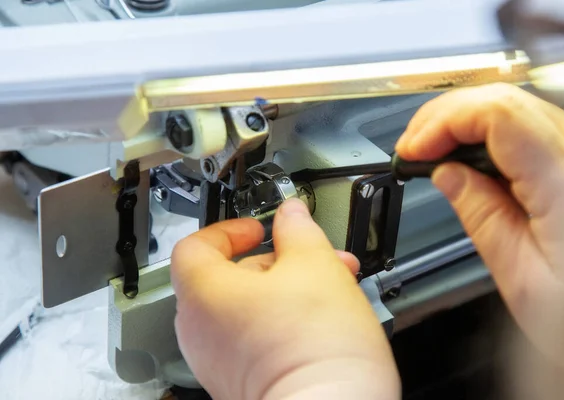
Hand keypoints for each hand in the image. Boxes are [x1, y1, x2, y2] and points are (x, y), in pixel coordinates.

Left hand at [171, 199, 399, 399]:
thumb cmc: (315, 350)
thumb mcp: (314, 264)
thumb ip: (298, 230)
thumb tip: (291, 215)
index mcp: (204, 293)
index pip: (195, 246)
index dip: (229, 230)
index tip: (258, 229)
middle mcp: (201, 331)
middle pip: (231, 277)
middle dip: (279, 261)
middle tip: (314, 257)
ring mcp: (219, 362)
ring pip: (250, 309)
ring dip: (288, 290)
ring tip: (331, 288)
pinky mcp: (242, 384)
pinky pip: (255, 339)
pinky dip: (282, 323)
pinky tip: (322, 322)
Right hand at [396, 83, 563, 388]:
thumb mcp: (521, 277)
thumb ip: (481, 215)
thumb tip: (446, 175)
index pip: (498, 115)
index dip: (444, 122)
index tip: (413, 149)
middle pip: (506, 100)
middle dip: (447, 116)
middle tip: (414, 145)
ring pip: (518, 107)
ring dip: (466, 121)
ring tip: (433, 149)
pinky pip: (530, 129)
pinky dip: (489, 134)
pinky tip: (467, 156)